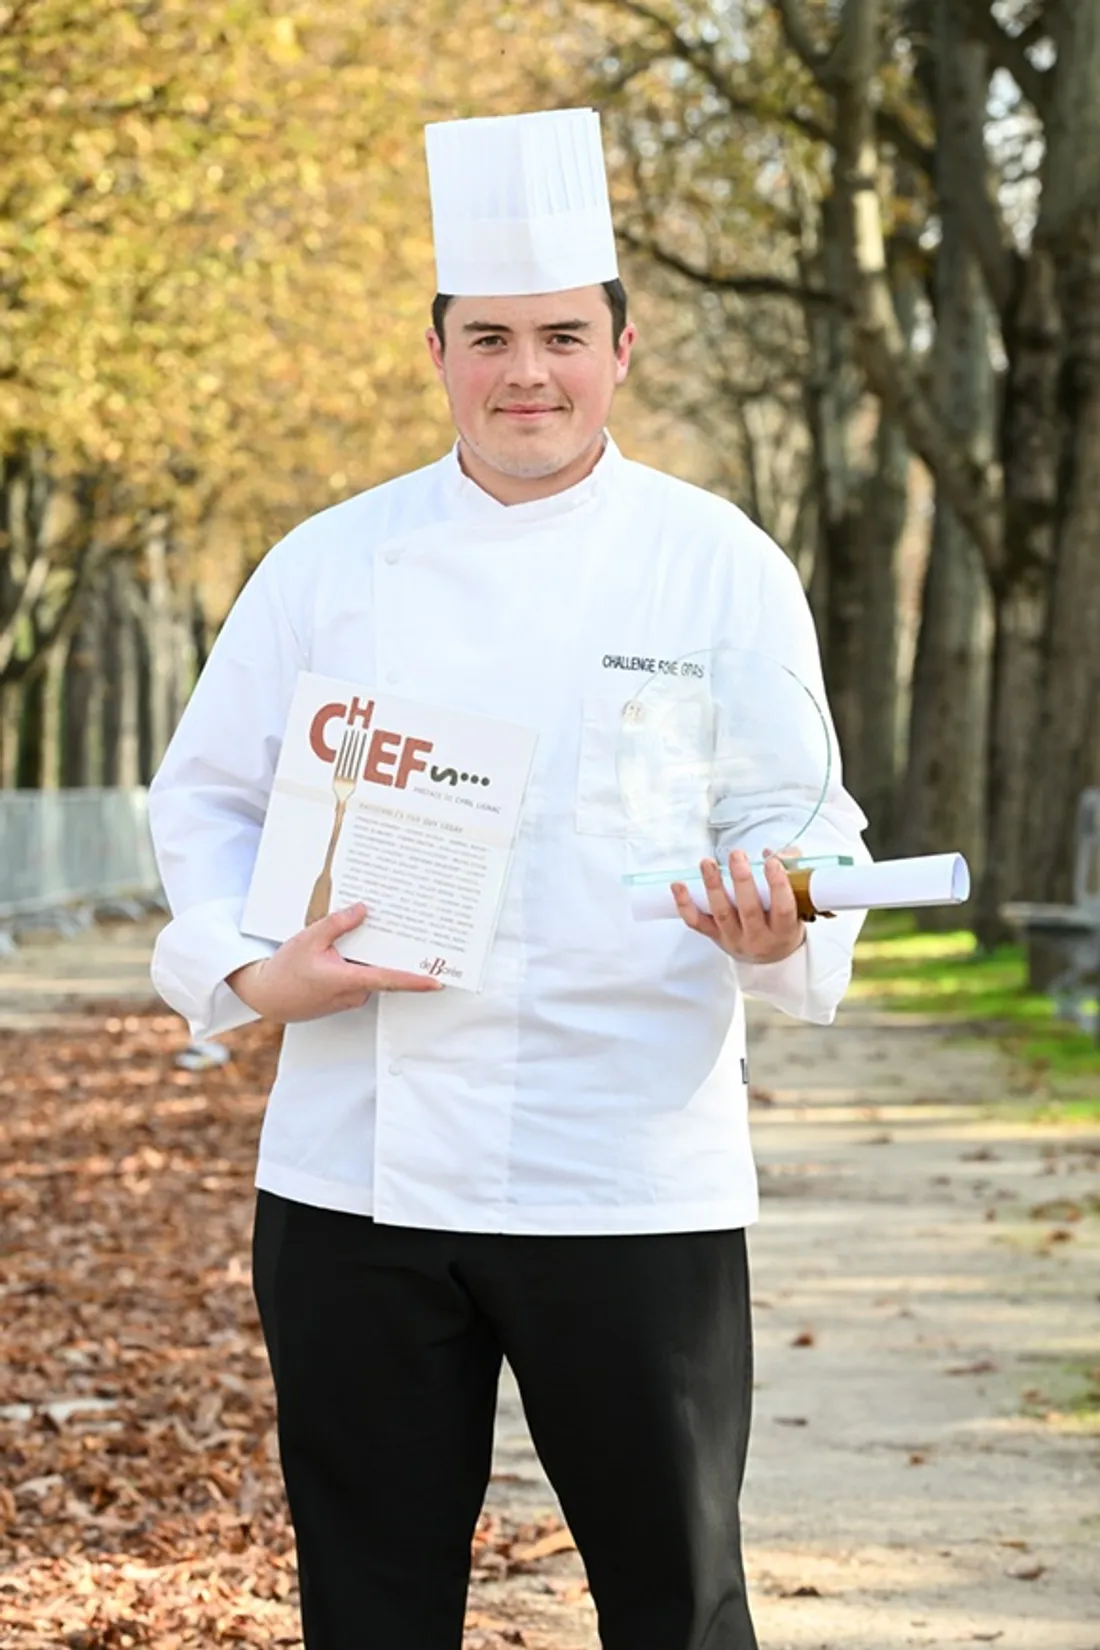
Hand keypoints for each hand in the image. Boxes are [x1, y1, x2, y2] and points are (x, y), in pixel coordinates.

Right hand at [226, 903, 443, 1022]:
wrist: (267, 997)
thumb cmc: (285, 972)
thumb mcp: (309, 939)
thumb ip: (337, 924)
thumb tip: (362, 910)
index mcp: (347, 980)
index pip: (389, 980)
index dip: (415, 981)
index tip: (437, 981)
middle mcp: (354, 993)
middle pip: (383, 971)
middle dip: (396, 955)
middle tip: (412, 937)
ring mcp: (350, 999)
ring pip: (371, 974)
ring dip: (373, 958)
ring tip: (370, 932)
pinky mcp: (345, 999)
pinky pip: (361, 979)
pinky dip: (361, 965)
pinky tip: (351, 950)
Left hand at [671, 847, 805, 963]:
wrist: (770, 958)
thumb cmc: (783, 925)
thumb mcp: (798, 905)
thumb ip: (792, 874)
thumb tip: (774, 852)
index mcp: (784, 930)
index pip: (783, 908)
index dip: (778, 885)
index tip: (772, 862)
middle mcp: (759, 937)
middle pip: (749, 910)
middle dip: (741, 880)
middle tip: (737, 856)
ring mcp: (734, 938)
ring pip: (721, 913)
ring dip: (713, 886)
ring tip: (708, 863)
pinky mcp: (715, 937)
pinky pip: (697, 922)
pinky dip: (685, 904)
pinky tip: (678, 886)